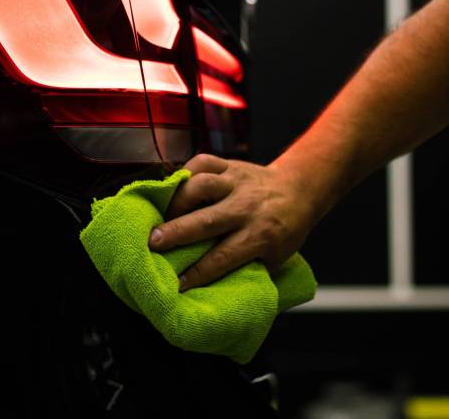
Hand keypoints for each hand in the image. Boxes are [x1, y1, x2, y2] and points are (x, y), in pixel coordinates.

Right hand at [148, 153, 317, 290]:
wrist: (299, 189)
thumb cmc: (285, 229)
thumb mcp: (276, 257)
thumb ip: (248, 269)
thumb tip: (215, 290)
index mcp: (261, 235)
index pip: (224, 257)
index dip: (199, 272)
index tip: (177, 284)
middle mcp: (247, 207)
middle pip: (207, 220)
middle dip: (177, 232)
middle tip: (152, 242)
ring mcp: (237, 182)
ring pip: (203, 184)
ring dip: (178, 198)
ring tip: (161, 212)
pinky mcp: (230, 165)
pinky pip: (204, 162)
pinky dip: (186, 171)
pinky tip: (175, 185)